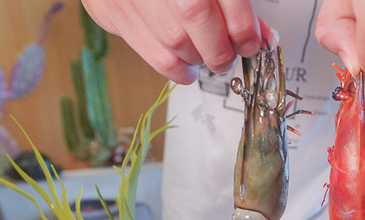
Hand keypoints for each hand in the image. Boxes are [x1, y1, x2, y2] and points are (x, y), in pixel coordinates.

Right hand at [81, 0, 270, 84]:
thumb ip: (232, 0)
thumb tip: (258, 35)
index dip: (244, 29)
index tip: (250, 42)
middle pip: (196, 18)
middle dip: (219, 48)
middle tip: (226, 55)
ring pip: (174, 44)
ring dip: (198, 60)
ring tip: (204, 57)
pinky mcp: (106, 9)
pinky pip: (149, 54)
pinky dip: (174, 69)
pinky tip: (185, 67)